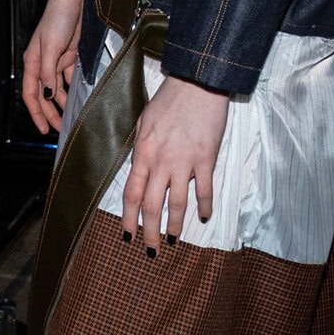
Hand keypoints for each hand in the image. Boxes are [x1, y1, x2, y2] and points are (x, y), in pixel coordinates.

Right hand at [21, 0, 82, 134]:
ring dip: (63, 103)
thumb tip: (48, 94)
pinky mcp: (70, 57)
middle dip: (50, 112)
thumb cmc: (57, 19)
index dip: (36, 112)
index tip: (44, 128)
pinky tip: (80, 98)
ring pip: (58, 89)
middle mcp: (43, 64)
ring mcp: (57, 61)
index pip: (31, 93)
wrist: (74, 0)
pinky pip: (70, 78)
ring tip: (71, 117)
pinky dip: (74, 89)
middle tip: (60, 128)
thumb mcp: (50, 47)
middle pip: (44, 94)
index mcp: (33, 62)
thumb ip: (48, 72)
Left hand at [122, 74, 227, 249]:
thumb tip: (140, 170)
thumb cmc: (168, 101)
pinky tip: (204, 217)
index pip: (131, 193)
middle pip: (152, 204)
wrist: (196, 85)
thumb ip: (142, 149)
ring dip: (175, 225)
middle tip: (151, 249)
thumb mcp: (144, 123)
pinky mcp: (206, 159)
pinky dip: (204, 206)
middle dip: (150, 230)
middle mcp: (160, 161)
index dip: (129, 217)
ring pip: (176, 203)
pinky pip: (204, 189)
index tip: (128, 234)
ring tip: (173, 240)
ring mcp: (184, 162)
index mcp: (142, 152)